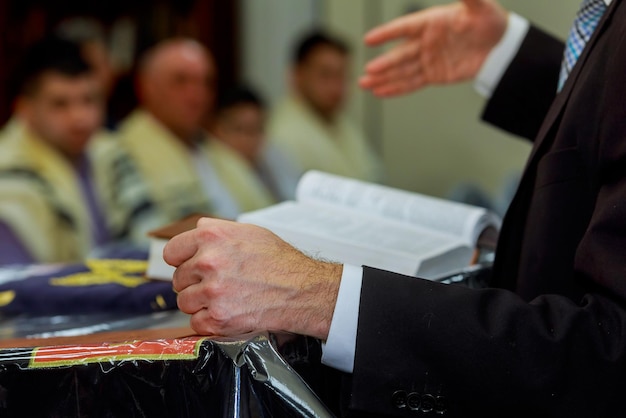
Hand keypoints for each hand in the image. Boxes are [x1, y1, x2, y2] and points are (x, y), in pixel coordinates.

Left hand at [163, 217, 342, 339]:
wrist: (302, 289)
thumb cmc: (280, 261)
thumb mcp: (248, 232)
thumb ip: (216, 232)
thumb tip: (195, 234)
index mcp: (211, 236)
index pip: (172, 252)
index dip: (181, 261)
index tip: (189, 267)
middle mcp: (208, 262)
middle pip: (178, 279)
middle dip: (194, 284)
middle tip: (217, 285)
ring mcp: (212, 291)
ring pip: (185, 302)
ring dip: (200, 304)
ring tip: (225, 299)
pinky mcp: (218, 318)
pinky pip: (196, 323)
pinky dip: (209, 322)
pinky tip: (228, 312)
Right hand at [360, 0, 507, 96]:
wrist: (502, 46)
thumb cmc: (492, 22)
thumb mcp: (482, 7)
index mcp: (431, 22)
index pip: (405, 28)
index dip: (387, 34)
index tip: (369, 39)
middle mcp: (426, 41)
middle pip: (400, 54)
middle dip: (384, 64)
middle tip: (368, 70)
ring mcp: (428, 59)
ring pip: (402, 71)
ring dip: (383, 78)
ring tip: (364, 84)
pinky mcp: (434, 75)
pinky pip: (412, 83)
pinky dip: (397, 88)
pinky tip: (381, 92)